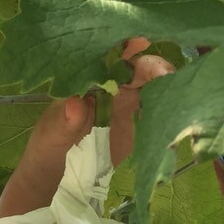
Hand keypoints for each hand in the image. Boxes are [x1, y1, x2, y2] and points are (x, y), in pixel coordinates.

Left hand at [0, 38, 173, 218]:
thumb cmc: (46, 149)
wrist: (52, 180)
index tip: (140, 43)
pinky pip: (154, 110)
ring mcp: (125, 105)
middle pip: (137, 68)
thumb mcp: (50, 137)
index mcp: (87, 80)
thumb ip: (63, 124)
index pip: (109, 55)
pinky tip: (175, 110)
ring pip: (151, 85)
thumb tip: (75, 104)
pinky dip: (165, 107)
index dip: (126, 46)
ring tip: (176, 89)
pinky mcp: (135, 125)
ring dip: (165, 84)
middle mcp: (109, 87)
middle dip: (153, 66)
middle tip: (165, 74)